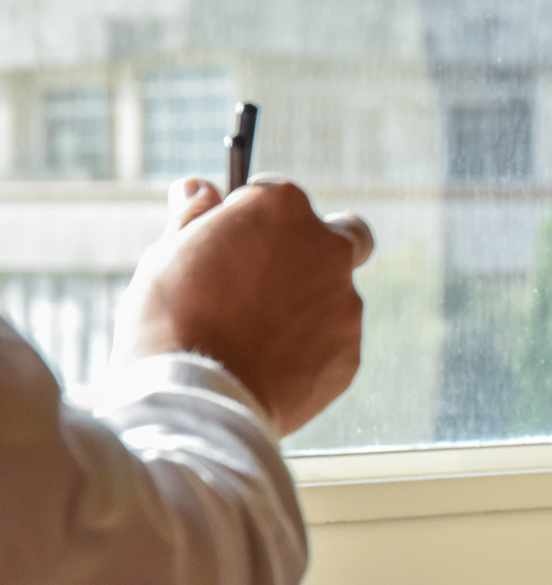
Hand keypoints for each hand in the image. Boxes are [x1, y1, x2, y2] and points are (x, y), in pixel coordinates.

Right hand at [112, 176, 372, 434]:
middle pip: (344, 235)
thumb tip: (201, 188)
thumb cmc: (169, 318)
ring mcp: (346, 302)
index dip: (257, 219)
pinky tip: (267, 369)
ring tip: (252, 340)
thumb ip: (194, 216)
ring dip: (308, 307)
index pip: (280, 196)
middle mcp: (327, 247)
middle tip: (279, 276)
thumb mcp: (167, 253)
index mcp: (281, 208)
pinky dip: (310, 352)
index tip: (240, 239)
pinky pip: (332, 345)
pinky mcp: (350, 353)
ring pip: (336, 296)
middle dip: (320, 248)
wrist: (194, 396)